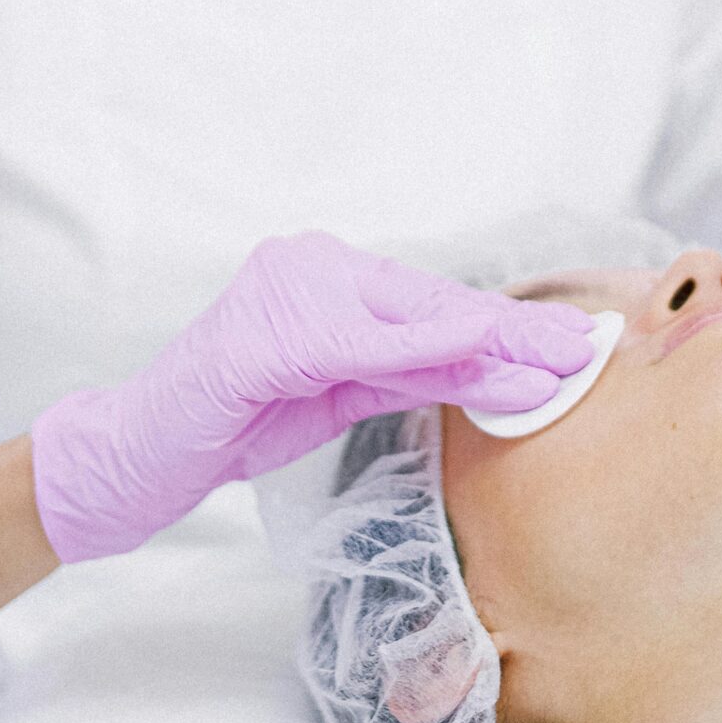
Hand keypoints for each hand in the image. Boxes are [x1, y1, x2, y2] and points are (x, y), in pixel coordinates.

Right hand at [31, 230, 596, 560]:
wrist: (137, 456)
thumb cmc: (232, 423)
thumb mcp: (337, 397)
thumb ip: (408, 374)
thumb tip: (501, 371)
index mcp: (325, 277)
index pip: (429, 302)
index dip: (503, 326)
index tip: (568, 344)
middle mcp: (307, 266)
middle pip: (428, 302)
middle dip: (511, 332)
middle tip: (584, 350)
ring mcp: (281, 291)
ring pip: (401, 317)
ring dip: (486, 342)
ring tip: (553, 360)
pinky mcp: (261, 337)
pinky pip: (354, 343)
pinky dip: (419, 348)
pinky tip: (474, 349)